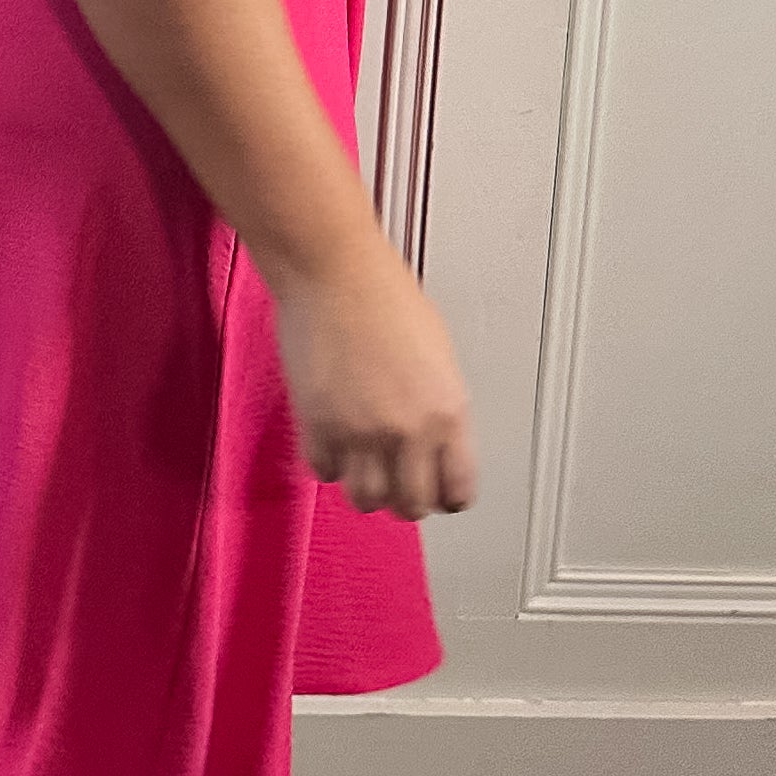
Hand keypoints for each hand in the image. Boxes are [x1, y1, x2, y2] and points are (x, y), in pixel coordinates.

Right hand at [271, 230, 478, 522]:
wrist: (334, 270)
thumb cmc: (383, 294)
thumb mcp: (437, 354)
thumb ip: (439, 406)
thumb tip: (434, 440)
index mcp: (448, 410)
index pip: (458, 489)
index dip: (448, 495)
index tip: (439, 493)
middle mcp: (408, 429)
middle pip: (412, 504)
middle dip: (406, 498)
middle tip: (399, 483)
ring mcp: (360, 432)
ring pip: (367, 499)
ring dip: (366, 488)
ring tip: (364, 468)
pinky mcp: (317, 425)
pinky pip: (324, 471)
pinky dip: (329, 464)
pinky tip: (333, 444)